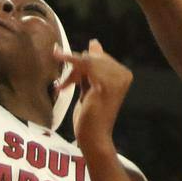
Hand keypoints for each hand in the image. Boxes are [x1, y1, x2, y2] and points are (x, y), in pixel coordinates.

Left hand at [53, 39, 131, 153]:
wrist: (93, 138)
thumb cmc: (91, 116)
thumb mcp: (91, 87)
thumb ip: (93, 67)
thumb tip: (94, 43)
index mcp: (123, 74)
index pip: (99, 58)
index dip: (83, 65)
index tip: (71, 81)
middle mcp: (124, 74)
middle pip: (93, 57)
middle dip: (76, 68)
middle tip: (64, 85)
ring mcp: (117, 79)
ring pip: (87, 60)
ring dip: (71, 72)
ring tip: (63, 86)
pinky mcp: (105, 84)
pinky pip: (84, 63)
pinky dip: (68, 58)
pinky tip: (57, 55)